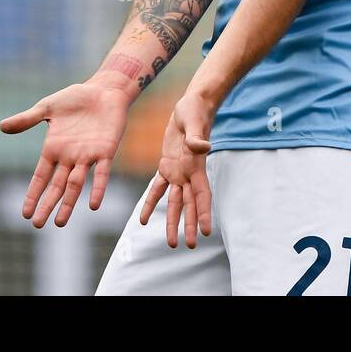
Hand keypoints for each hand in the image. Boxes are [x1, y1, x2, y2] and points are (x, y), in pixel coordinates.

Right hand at [0, 76, 132, 227]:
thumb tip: (1, 127)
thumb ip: (27, 119)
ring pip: (75, 185)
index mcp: (54, 149)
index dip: (33, 194)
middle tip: (38, 225)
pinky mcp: (105, 151)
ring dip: (68, 203)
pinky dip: (97, 188)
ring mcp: (87, 156)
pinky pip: (101, 174)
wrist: (104, 90)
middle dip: (47, 205)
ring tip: (59, 223)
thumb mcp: (47, 108)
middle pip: (56, 186)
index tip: (25, 213)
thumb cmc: (76, 98)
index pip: (41, 177)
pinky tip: (93, 205)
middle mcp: (69, 158)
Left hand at [140, 91, 214, 248]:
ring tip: (171, 242)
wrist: (191, 105)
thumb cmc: (195, 111)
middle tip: (191, 245)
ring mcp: (178, 172)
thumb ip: (196, 137)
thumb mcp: (194, 122)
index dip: (205, 212)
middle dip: (190, 225)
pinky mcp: (167, 166)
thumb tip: (203, 147)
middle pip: (189, 204)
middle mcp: (188, 173)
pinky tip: (142, 219)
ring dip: (173, 221)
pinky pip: (157, 188)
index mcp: (196, 166)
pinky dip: (150, 203)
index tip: (207, 231)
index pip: (202, 194)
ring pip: (174, 202)